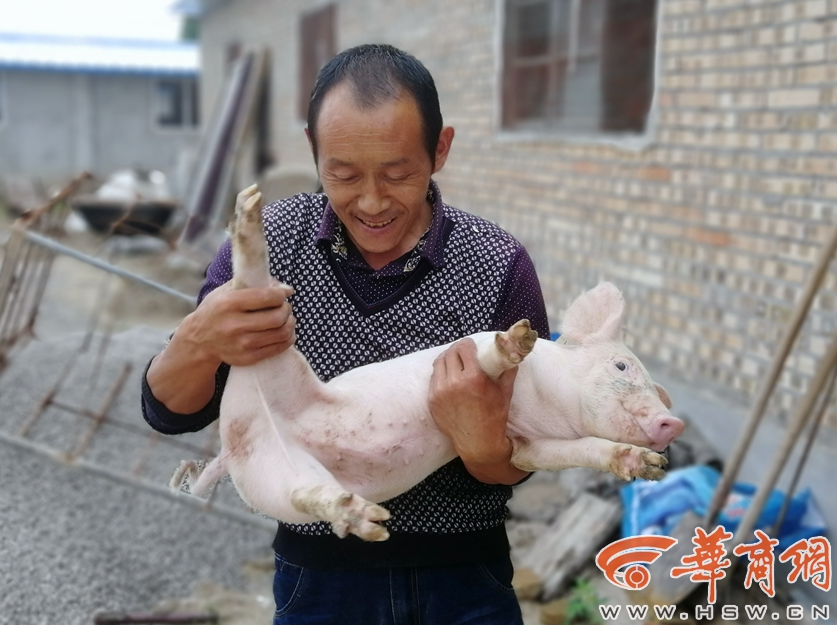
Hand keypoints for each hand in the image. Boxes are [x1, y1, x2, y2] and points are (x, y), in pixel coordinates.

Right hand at [146, 279, 295, 413]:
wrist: (198, 340)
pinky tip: (284, 331)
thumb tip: (281, 285)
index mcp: (229, 304)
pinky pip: (278, 348)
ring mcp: (242, 344)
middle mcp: (235, 325)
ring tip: (287, 319)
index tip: (285, 292)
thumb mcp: (225, 291)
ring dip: (290, 324)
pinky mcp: (248, 358)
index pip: (267, 297)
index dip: (282, 293)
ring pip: (281, 333)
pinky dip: (288, 338)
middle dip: (287, 309)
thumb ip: (251, 283)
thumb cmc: (216, 310)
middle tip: (285, 307)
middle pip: (277, 317)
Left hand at [428, 338, 527, 483]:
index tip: (471, 345)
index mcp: (473, 378)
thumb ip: (507, 370)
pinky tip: (448, 375)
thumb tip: (511, 352)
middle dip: (457, 349)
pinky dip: (441, 373)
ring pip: (438, 363)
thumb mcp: (505, 392)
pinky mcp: (432, 401)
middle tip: (464, 351)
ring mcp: (440, 392)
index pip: (463, 348)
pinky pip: (434, 378)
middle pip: (450, 353)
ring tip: (454, 360)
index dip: (467, 343)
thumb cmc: (494, 417)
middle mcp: (453, 383)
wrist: (478, 443)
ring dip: (447, 358)